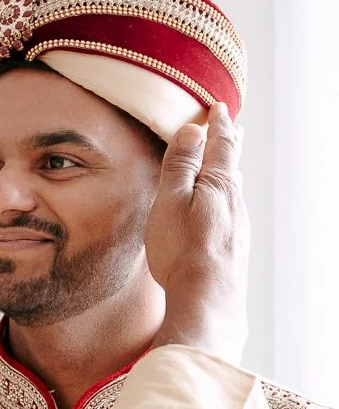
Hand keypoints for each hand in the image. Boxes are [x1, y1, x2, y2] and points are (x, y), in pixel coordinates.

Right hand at [145, 104, 248, 361]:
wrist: (208, 300)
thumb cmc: (182, 250)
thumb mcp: (170, 200)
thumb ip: (180, 165)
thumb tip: (193, 130)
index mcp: (218, 184)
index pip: (221, 144)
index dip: (218, 124)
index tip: (217, 108)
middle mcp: (235, 202)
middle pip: (232, 165)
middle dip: (228, 145)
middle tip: (230, 128)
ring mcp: (238, 226)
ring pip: (234, 190)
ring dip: (228, 173)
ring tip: (225, 165)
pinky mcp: (236, 248)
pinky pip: (231, 213)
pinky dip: (226, 200)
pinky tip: (222, 211)